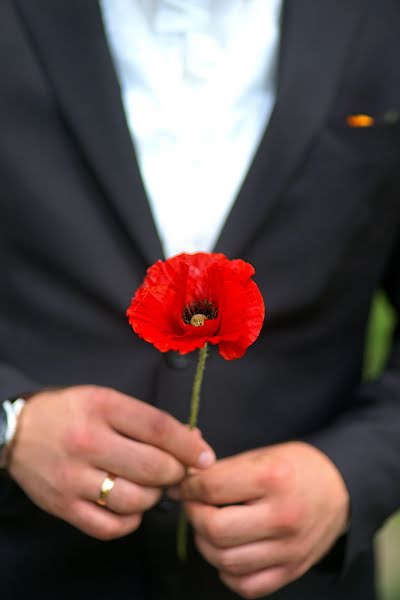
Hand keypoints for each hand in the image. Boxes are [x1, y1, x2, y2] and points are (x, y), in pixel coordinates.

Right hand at [8, 385, 214, 539]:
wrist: (18, 432)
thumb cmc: (70, 413)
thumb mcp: (106, 400)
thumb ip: (147, 421)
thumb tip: (193, 441)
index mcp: (102, 407)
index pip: (159, 429)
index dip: (189, 446)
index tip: (205, 457)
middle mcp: (88, 442)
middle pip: (154, 467)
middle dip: (175, 473)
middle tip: (175, 471)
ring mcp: (74, 478)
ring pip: (136, 500)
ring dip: (154, 497)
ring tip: (149, 486)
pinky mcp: (63, 506)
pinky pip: (111, 527)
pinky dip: (131, 521)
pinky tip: (130, 506)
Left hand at [177, 442, 348, 598]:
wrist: (339, 489)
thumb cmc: (295, 468)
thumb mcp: (260, 455)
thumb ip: (220, 470)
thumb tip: (181, 482)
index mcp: (273, 479)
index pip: (211, 488)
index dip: (187, 486)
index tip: (183, 485)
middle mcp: (282, 517)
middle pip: (214, 529)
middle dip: (194, 516)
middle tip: (194, 505)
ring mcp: (289, 549)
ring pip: (224, 560)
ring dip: (206, 544)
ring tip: (211, 526)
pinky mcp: (292, 571)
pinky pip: (245, 585)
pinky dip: (228, 570)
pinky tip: (230, 549)